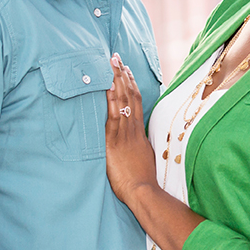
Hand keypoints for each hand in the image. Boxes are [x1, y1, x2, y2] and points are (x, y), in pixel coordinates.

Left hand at [105, 54, 157, 207]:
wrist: (143, 191)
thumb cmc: (143, 180)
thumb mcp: (143, 157)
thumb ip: (138, 145)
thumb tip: (135, 141)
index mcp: (139, 132)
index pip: (136, 101)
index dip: (130, 83)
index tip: (125, 69)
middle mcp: (132, 129)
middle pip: (129, 95)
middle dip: (122, 75)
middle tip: (115, 57)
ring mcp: (123, 134)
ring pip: (122, 101)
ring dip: (116, 80)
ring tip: (111, 64)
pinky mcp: (114, 142)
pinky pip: (113, 116)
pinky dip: (110, 100)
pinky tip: (106, 87)